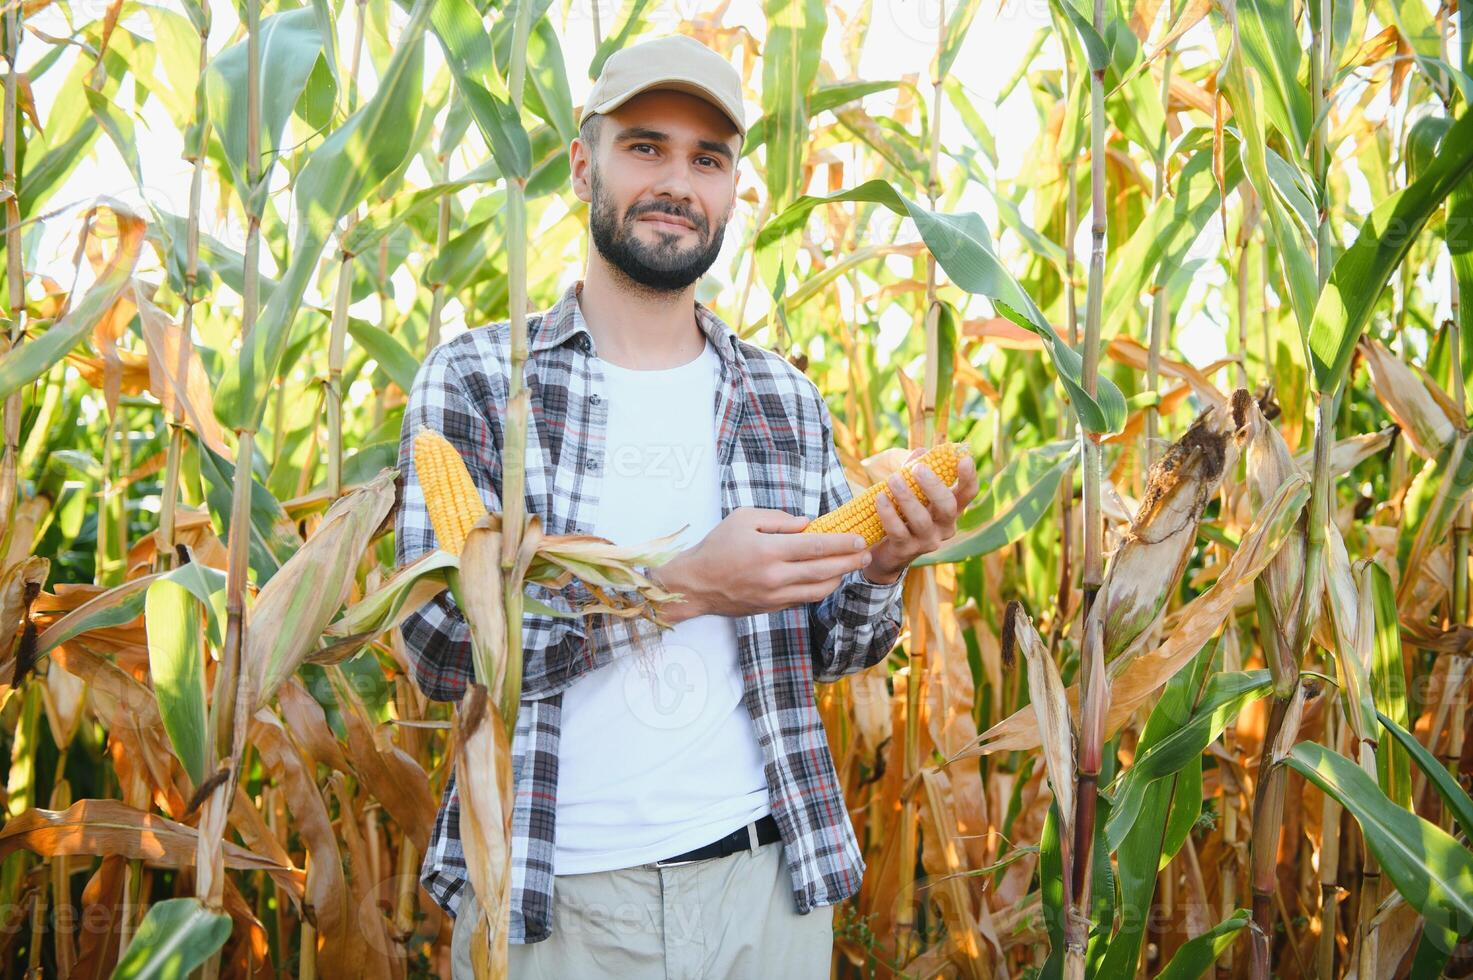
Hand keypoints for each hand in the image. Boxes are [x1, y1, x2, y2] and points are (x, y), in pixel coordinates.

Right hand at [648, 508, 875, 621]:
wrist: (695, 584)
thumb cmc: (717, 545)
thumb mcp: (743, 518)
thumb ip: (778, 518)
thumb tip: (808, 524)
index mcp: (769, 551)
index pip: (816, 547)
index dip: (842, 544)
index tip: (859, 540)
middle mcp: (775, 576)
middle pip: (824, 571)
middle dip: (850, 562)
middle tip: (866, 554)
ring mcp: (775, 596)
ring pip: (819, 590)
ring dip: (839, 578)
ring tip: (850, 566)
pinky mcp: (772, 608)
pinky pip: (804, 599)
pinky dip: (819, 589)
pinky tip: (826, 578)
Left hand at [862, 448, 979, 583]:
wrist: (889, 551)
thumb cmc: (904, 513)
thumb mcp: (913, 491)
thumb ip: (916, 471)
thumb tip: (921, 451)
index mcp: (951, 509)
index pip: (968, 493)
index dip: (969, 477)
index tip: (965, 459)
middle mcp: (945, 527)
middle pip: (947, 506)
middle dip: (933, 486)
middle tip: (918, 469)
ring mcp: (927, 541)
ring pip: (921, 519)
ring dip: (907, 497)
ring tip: (893, 479)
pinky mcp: (906, 550)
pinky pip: (898, 531)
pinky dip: (888, 513)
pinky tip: (880, 498)